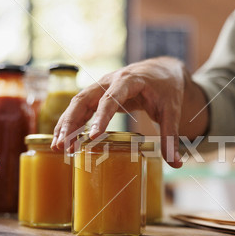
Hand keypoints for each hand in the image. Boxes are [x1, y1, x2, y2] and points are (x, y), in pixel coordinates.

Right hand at [52, 57, 187, 167]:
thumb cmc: (167, 88)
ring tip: (59, 147)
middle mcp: (110, 81)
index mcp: (129, 81)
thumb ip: (171, 137)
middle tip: (64, 146)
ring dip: (66, 124)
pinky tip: (63, 139)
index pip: (111, 98)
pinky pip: (80, 107)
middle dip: (71, 122)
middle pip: (84, 99)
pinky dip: (71, 122)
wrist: (162, 70)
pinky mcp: (99, 95)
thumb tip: (176, 165)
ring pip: (77, 103)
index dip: (101, 117)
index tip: (92, 137)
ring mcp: (101, 86)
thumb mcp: (172, 111)